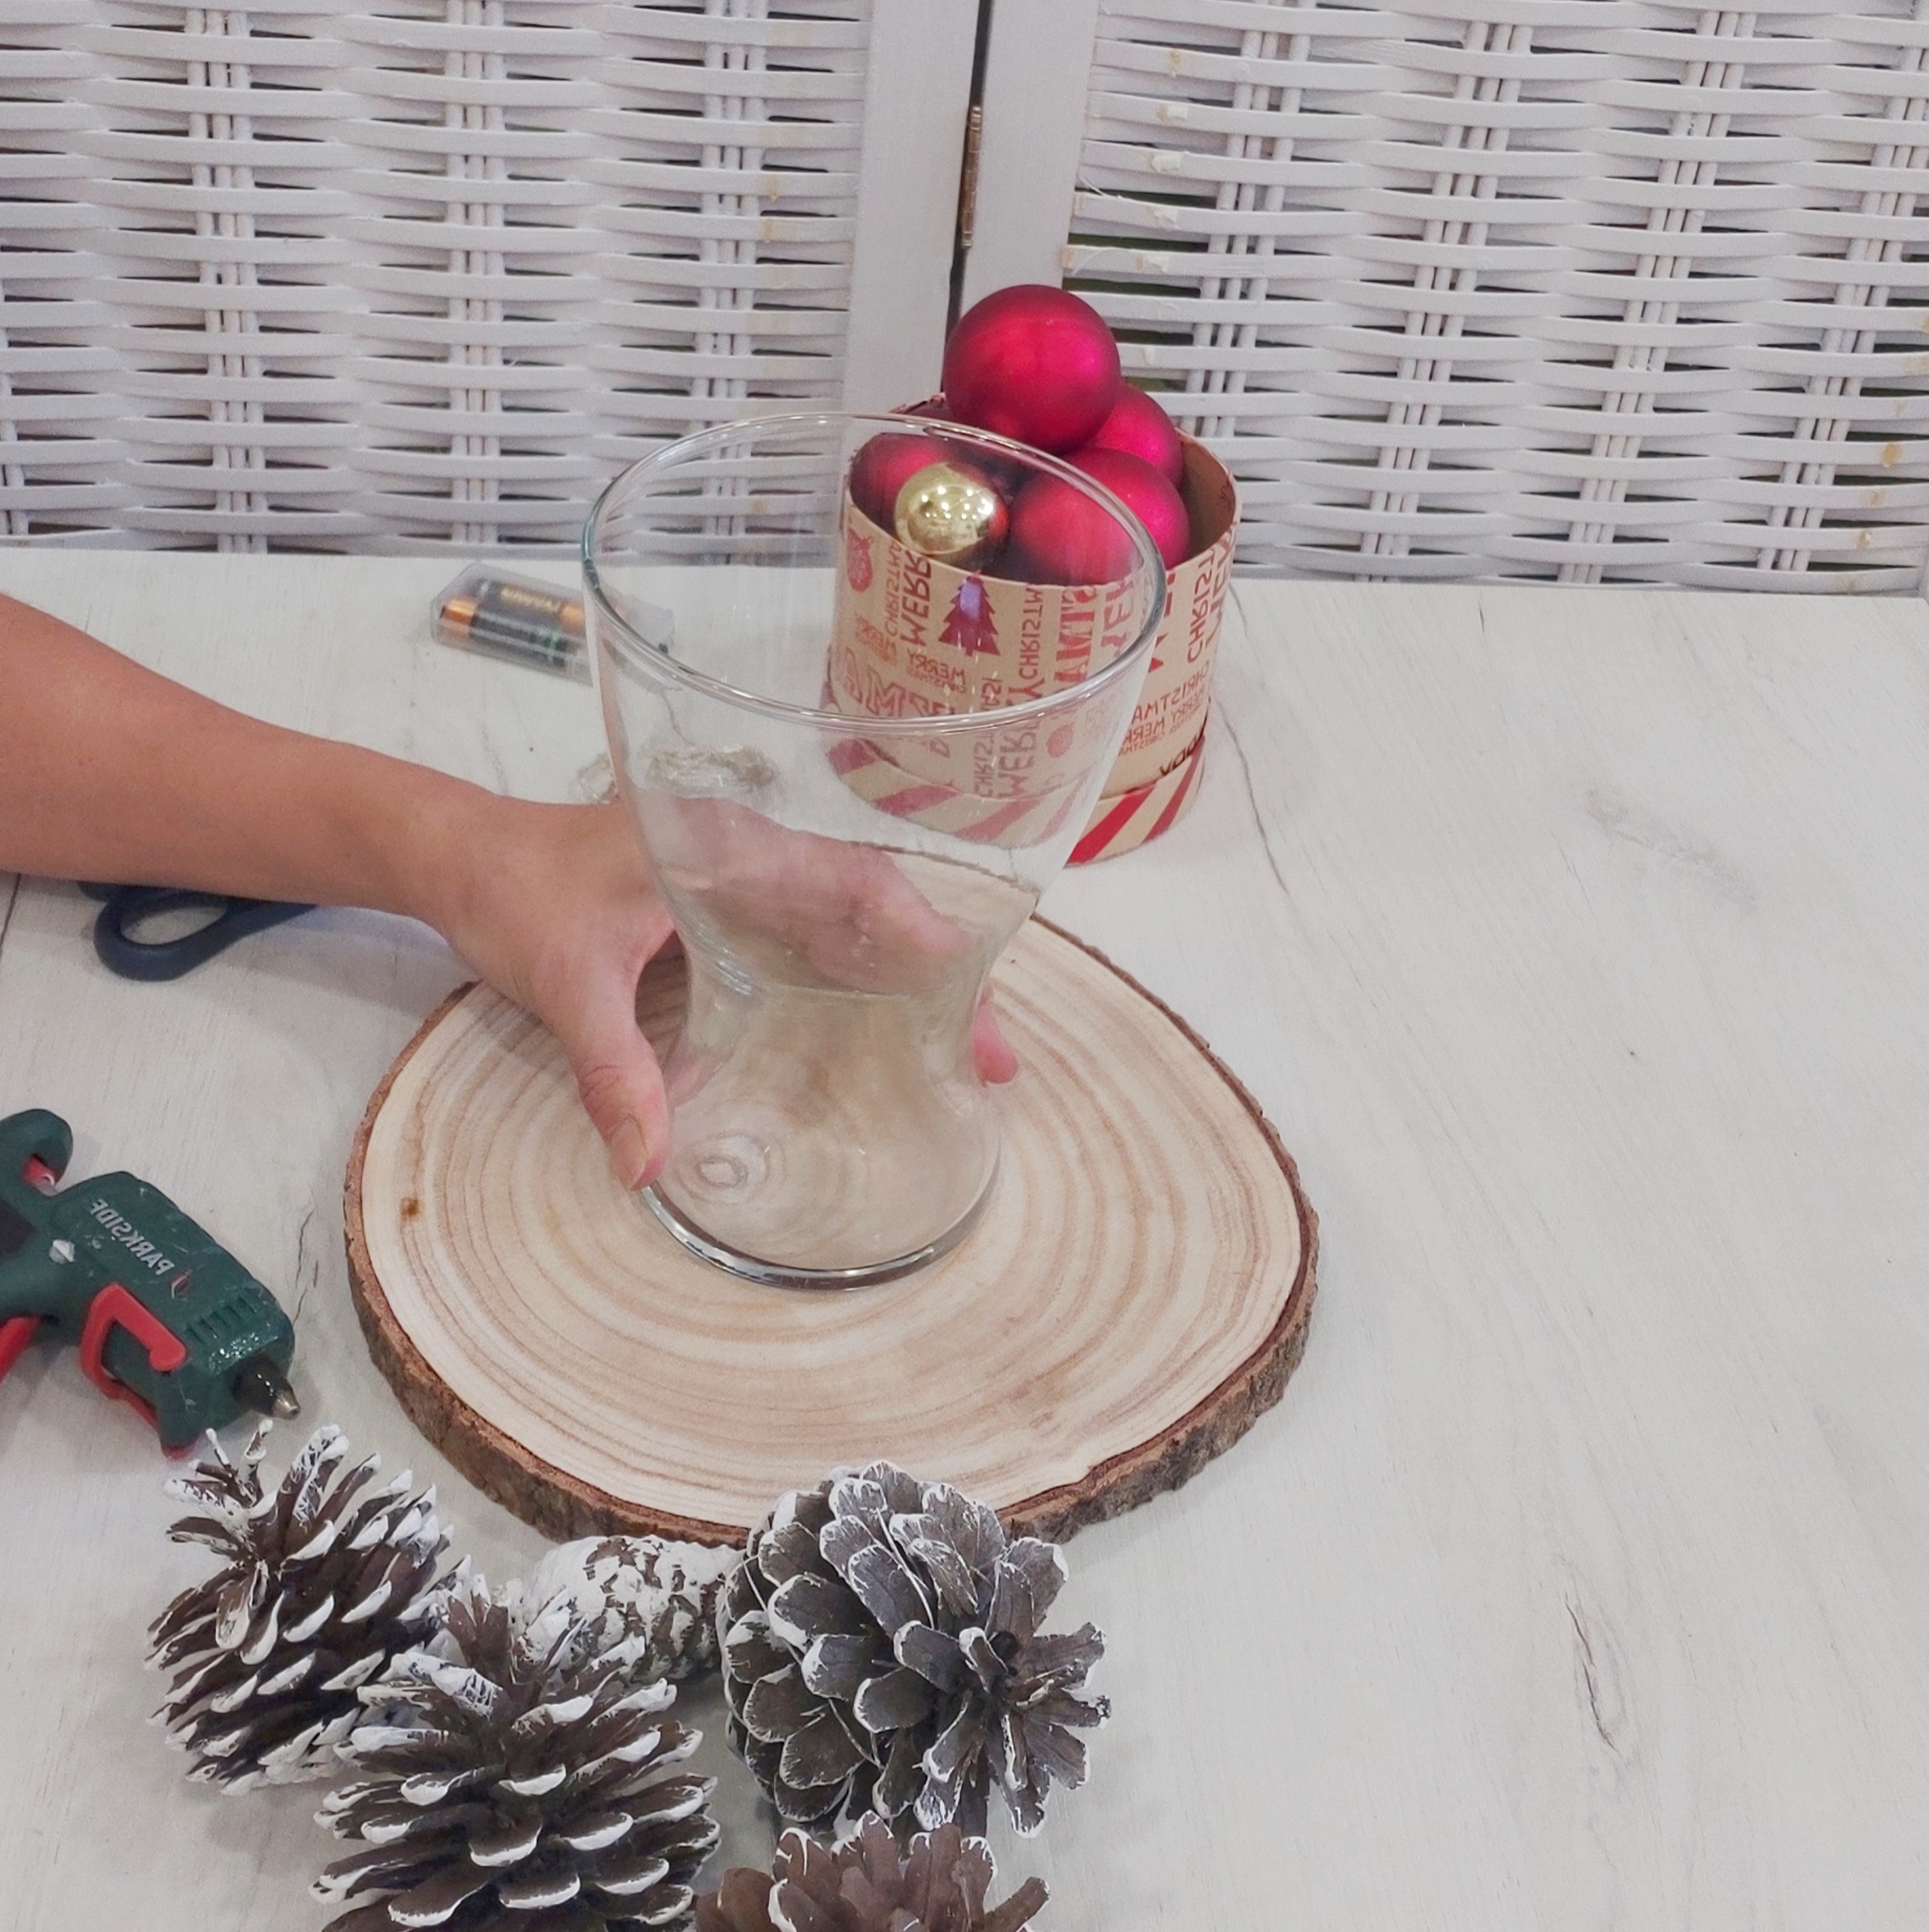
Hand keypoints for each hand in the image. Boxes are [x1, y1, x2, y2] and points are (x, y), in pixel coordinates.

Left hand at [425, 798, 1014, 1189]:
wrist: (458, 856)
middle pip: (877, 907)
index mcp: (731, 846)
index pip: (856, 879)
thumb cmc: (513, 893)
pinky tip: (882, 1032)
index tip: (971, 995)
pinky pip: (814, 939)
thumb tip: (647, 1166)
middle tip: (995, 1058)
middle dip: (943, 976)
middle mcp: (751, 853)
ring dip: (910, 981)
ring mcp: (742, 877)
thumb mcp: (565, 982)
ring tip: (967, 1052)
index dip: (924, 934)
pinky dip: (861, 981)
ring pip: (854, 923)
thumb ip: (610, 1069)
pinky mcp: (724, 905)